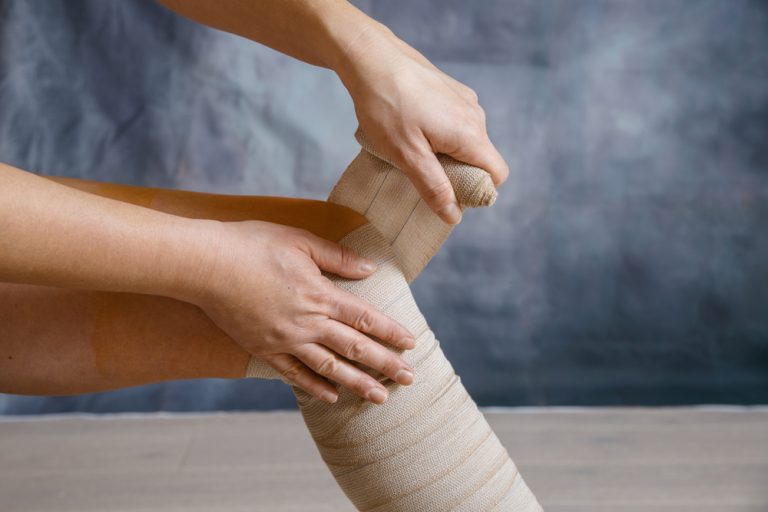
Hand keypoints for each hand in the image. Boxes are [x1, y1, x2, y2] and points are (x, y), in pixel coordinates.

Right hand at [192, 220, 415, 404]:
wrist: (205, 265)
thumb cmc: (252, 245)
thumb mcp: (300, 241)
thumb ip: (337, 258)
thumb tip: (369, 270)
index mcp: (320, 295)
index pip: (365, 318)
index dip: (391, 332)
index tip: (411, 344)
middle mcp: (307, 323)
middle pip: (355, 349)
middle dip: (385, 365)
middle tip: (410, 379)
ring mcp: (285, 340)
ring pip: (330, 368)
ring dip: (358, 384)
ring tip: (380, 398)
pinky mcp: (263, 349)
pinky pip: (294, 375)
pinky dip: (315, 387)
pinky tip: (332, 397)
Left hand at [336, 23, 508, 223]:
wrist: (371, 58)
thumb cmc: (386, 106)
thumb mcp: (407, 155)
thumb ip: (433, 187)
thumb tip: (454, 216)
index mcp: (470, 134)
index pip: (497, 174)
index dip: (478, 191)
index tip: (448, 194)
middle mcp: (475, 115)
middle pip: (481, 159)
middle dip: (457, 174)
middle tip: (420, 174)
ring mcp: (464, 100)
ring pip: (466, 141)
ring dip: (445, 154)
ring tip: (410, 148)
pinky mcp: (450, 91)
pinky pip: (455, 123)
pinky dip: (439, 134)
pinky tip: (410, 128)